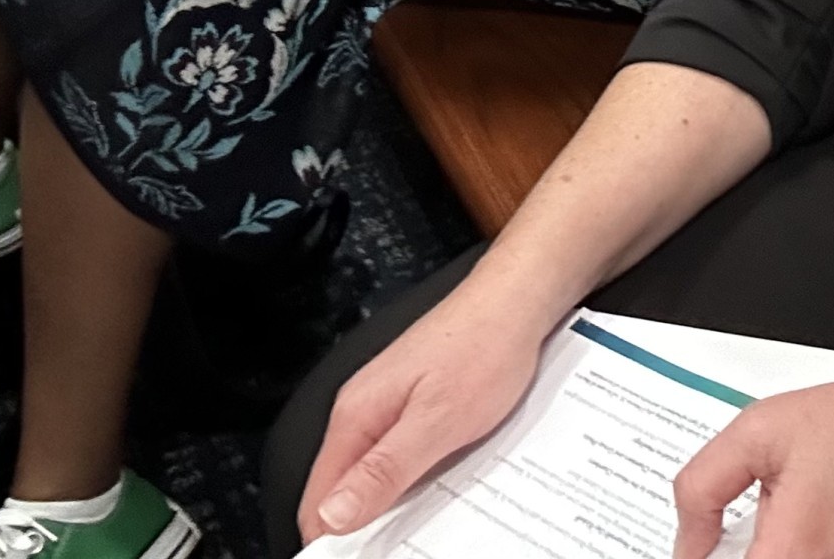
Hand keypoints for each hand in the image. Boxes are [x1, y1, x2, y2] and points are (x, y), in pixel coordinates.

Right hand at [299, 278, 552, 541]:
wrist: (516, 300)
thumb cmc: (484, 347)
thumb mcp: (438, 421)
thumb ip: (384, 469)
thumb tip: (333, 515)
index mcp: (356, 415)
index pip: (317, 499)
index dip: (333, 541)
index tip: (361, 558)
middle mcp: (363, 409)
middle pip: (343, 489)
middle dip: (365, 525)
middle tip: (404, 543)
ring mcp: (387, 404)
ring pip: (374, 473)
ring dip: (393, 502)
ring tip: (424, 522)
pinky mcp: (412, 401)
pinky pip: (398, 453)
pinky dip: (413, 476)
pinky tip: (440, 485)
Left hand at [671, 375, 833, 558]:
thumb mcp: (761, 430)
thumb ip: (702, 487)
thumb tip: (687, 542)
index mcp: (788, 554)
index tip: (702, 550)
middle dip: (739, 556)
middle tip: (740, 534)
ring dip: (774, 555)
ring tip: (786, 525)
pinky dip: (802, 554)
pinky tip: (810, 531)